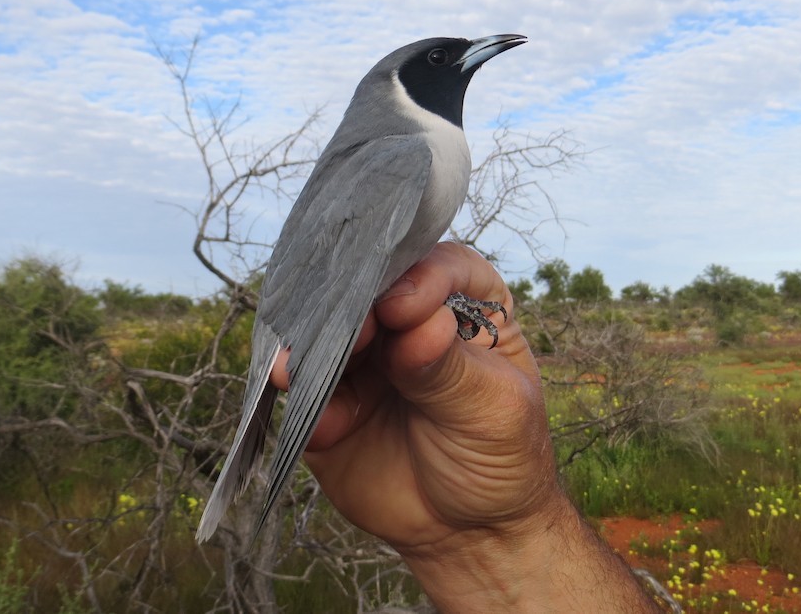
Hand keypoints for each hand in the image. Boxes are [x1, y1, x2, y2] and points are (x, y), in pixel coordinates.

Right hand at [271, 242, 656, 611]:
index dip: (419, 277)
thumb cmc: (500, 457)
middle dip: (354, 306)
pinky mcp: (330, 403)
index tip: (404, 306)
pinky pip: (305, 390)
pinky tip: (319, 423)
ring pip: (326, 333)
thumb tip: (420, 322)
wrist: (469, 533)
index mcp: (463, 308)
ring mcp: (364, 361)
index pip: (440, 266)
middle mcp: (407, 323)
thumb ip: (450, 368)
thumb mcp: (492, 410)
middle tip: (353, 332)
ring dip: (312, 347)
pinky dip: (304, 400)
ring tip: (300, 369)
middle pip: (370, 290)